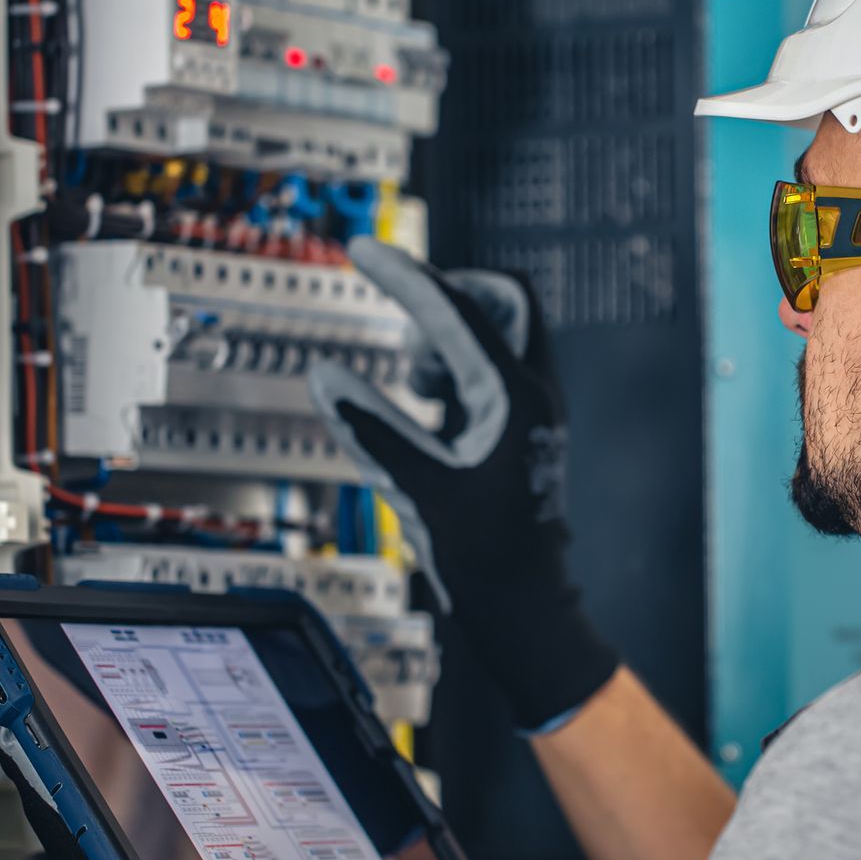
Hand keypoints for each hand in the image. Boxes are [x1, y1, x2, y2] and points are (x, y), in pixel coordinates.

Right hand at [308, 238, 618, 730]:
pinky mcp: (520, 431)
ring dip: (451, 334)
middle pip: (505, 299)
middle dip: (451, 293)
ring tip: (414, 378)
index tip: (363, 249)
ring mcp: (532, 411)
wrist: (528, 610)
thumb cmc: (486, 560)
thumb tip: (326, 378)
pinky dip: (454, 367)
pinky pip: (489, 370)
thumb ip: (371, 430)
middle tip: (407, 313)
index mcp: (516, 399)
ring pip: (499, 333)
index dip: (404, 276)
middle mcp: (534, 394)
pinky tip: (423, 405)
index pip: (456, 312)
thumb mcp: (417, 491)